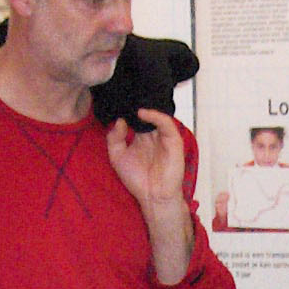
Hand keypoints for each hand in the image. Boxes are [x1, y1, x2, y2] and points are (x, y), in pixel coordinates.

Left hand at [106, 111, 196, 283]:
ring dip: (147, 106)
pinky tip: (142, 114)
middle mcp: (153, 135)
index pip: (136, 117)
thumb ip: (114, 138)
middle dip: (137, 102)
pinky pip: (166, 124)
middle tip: (126, 92)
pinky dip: (156, 116)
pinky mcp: (174, 142)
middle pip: (147, 113)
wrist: (152, 197)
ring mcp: (164, 137)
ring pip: (157, 115)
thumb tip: (119, 120)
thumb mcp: (117, 157)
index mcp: (141, 138)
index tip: (118, 98)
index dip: (128, 108)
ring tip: (134, 101)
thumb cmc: (137, 180)